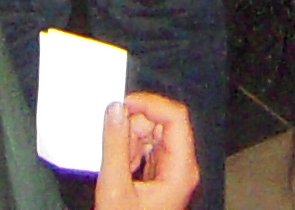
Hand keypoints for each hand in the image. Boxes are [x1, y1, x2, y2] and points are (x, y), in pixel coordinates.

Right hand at [94, 93, 197, 209]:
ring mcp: (172, 173)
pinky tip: (119, 170)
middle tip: (112, 143)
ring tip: (116, 165)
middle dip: (135, 127)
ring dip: (130, 142)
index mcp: (181, 168)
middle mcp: (182, 167)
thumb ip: (114, 145)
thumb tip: (114, 108)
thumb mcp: (114, 188)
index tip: (121, 105)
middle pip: (164, 125)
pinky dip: (130, 153)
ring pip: (153, 137)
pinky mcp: (159, 178)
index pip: (176, 118)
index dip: (150, 105)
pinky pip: (148, 152)